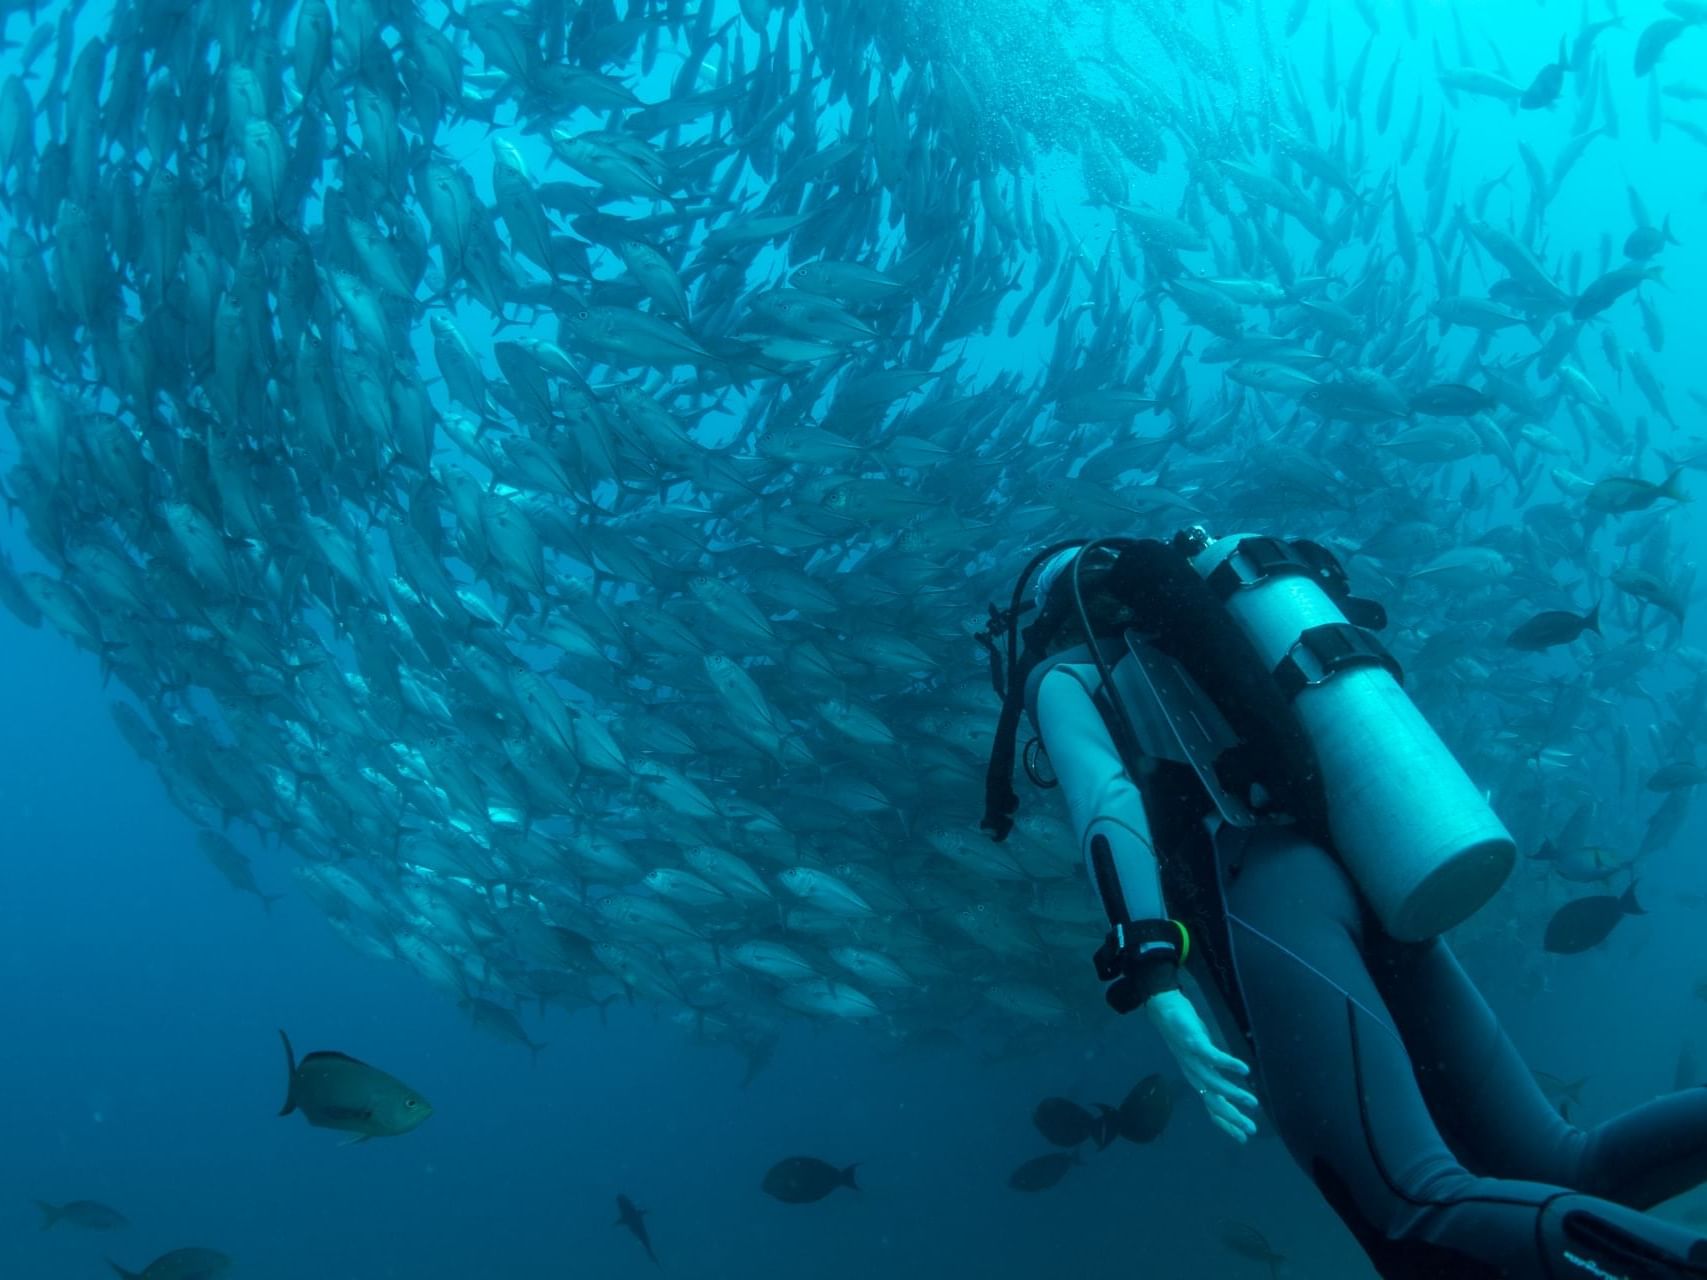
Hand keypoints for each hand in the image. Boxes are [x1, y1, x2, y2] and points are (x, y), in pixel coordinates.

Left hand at [1144, 989, 1258, 1142]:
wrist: (1164, 1010)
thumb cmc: (1188, 1034)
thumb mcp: (1203, 1058)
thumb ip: (1215, 1072)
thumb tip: (1232, 1084)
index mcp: (1198, 1080)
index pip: (1212, 1107)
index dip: (1227, 1124)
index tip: (1244, 1139)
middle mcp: (1194, 1075)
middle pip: (1213, 1102)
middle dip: (1232, 1117)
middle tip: (1252, 1129)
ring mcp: (1193, 1060)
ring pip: (1213, 1083)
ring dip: (1233, 1094)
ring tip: (1253, 1102)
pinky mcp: (1193, 1043)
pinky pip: (1212, 1056)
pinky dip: (1227, 1064)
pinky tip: (1244, 1069)